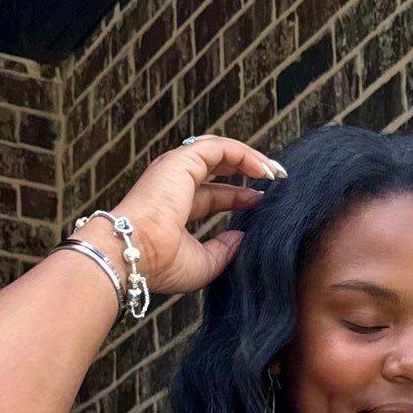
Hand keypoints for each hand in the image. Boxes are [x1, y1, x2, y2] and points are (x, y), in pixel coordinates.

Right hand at [79, 135, 285, 296]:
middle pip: (217, 168)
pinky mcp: (183, 160)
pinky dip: (245, 154)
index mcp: (175, 207)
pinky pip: (221, 148)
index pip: (212, 195)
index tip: (262, 202)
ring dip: (250, 158)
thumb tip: (242, 235)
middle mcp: (175, 183)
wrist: (136, 254)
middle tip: (276, 179)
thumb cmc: (160, 264)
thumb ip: (224, 249)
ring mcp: (177, 168)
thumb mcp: (204, 264)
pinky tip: (265, 170)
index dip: (238, 196)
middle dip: (247, 170)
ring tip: (276, 171)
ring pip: (220, 151)